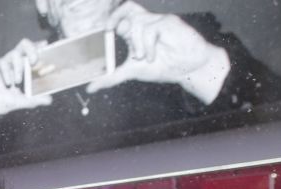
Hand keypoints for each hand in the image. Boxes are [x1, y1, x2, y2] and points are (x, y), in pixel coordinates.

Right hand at [0, 39, 53, 152]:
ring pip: (14, 53)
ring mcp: (4, 63)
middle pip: (24, 45)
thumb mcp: (22, 102)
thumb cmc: (3, 101)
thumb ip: (35, 100)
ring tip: (18, 82)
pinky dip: (7, 74)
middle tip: (34, 61)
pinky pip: (2, 63)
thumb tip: (49, 100)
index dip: (38, 46)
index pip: (32, 52)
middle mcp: (14, 62)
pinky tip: (8, 84)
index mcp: (22, 67)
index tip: (47, 46)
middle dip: (31, 50)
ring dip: (19, 67)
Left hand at [86, 2, 228, 103]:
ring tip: (143, 58)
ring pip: (137, 22)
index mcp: (136, 32)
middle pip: (128, 8)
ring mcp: (157, 21)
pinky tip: (152, 56)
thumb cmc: (164, 66)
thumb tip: (90, 88)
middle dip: (116, 19)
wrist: (190, 69)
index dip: (111, 19)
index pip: (121, 16)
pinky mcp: (168, 22)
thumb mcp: (133, 72)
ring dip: (136, 43)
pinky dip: (148, 45)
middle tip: (110, 31)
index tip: (104, 32)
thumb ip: (112, 78)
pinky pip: (151, 28)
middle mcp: (146, 24)